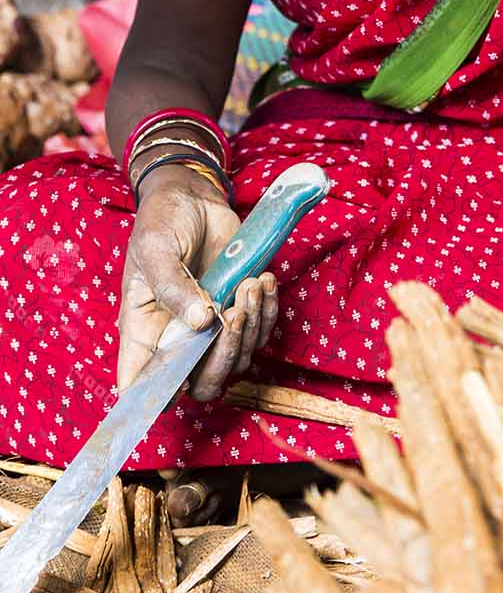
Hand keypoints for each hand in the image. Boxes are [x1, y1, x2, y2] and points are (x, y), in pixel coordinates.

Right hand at [117, 166, 277, 399]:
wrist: (193, 195)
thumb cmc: (162, 220)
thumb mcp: (155, 247)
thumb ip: (172, 286)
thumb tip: (199, 322)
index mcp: (145, 330)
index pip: (144, 384)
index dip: (159, 397)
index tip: (182, 381)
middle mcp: (178, 337)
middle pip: (202, 383)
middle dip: (223, 359)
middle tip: (233, 316)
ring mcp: (212, 325)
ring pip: (238, 360)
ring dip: (251, 327)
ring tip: (250, 284)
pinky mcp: (239, 307)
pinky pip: (261, 329)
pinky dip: (268, 310)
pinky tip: (264, 280)